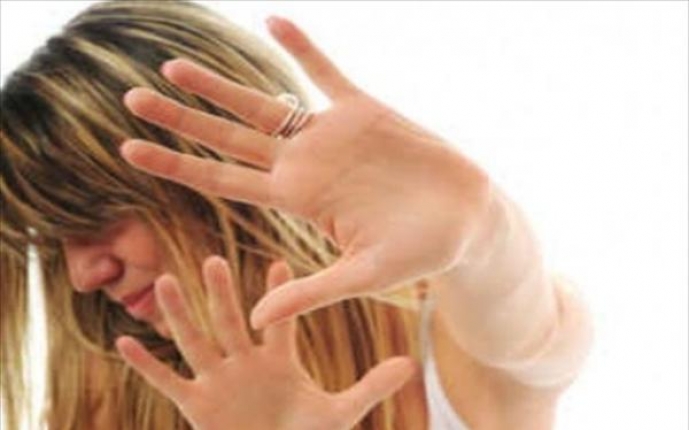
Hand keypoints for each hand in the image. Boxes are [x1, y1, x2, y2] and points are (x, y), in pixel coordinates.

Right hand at [115, 256, 416, 429]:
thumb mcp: (339, 413)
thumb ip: (371, 386)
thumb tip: (409, 362)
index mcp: (278, 360)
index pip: (280, 320)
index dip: (281, 293)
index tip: (280, 261)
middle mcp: (245, 363)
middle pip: (232, 321)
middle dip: (222, 293)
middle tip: (213, 258)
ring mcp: (218, 382)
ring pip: (196, 341)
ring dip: (179, 315)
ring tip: (163, 282)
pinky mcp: (196, 406)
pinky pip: (167, 381)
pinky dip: (146, 364)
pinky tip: (122, 342)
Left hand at [120, 17, 492, 329]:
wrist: (465, 220)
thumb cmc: (418, 254)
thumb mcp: (362, 276)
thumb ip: (310, 292)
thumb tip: (256, 321)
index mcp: (297, 199)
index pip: (222, 181)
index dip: (175, 165)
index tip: (128, 151)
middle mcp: (304, 164)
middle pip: (228, 138)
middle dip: (180, 118)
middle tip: (131, 98)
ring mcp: (330, 135)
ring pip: (264, 102)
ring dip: (220, 83)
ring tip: (174, 64)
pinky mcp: (364, 111)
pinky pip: (325, 72)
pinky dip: (302, 47)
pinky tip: (274, 21)